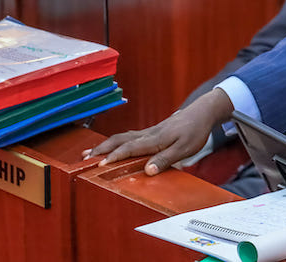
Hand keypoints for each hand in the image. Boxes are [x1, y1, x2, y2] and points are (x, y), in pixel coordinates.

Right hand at [82, 88, 233, 175]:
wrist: (202, 113)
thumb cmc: (195, 131)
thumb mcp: (185, 149)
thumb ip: (166, 160)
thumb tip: (147, 171)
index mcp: (155, 139)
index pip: (130, 148)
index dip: (114, 157)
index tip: (98, 165)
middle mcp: (148, 134)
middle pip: (119, 140)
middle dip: (101, 150)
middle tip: (83, 158)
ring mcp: (148, 132)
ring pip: (122, 137)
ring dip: (105, 145)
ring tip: (89, 153)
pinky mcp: (151, 132)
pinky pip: (128, 136)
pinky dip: (115, 142)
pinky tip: (111, 146)